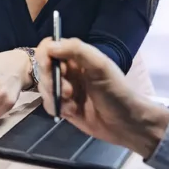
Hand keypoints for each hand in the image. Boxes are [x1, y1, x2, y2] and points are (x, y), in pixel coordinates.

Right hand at [35, 38, 168, 157]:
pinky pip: (48, 103)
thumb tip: (50, 45)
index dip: (44, 55)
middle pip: (42, 68)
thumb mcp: (100, 66)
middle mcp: (68, 70)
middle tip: (69, 91)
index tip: (48, 66)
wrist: (126, 123)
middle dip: (51, 80)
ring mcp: (65, 88)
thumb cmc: (116, 91)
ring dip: (55, 95)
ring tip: (73, 102)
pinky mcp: (64, 106)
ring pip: (43, 87)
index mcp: (77, 56)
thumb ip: (76, 50)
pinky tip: (72, 111)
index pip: (49, 46)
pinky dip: (57, 107)